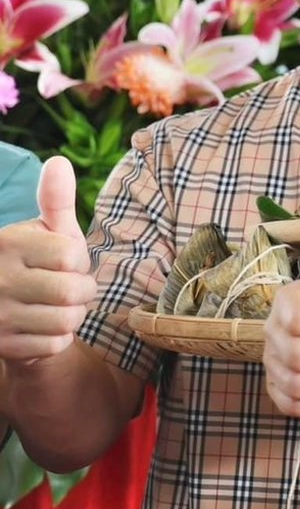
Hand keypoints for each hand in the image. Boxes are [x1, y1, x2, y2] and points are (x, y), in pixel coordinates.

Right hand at [0, 157, 94, 363]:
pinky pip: (55, 345)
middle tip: (71, 287)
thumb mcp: (45, 230)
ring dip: (74, 315)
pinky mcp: (2, 345)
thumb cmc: (36, 262)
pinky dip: (59, 338)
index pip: (71, 256)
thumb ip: (55, 200)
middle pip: (73, 291)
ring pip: (67, 321)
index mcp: (9, 244)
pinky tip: (45, 326)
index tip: (67, 262)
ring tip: (58, 306)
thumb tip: (60, 162)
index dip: (80, 261)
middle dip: (83, 291)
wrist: (3, 308)